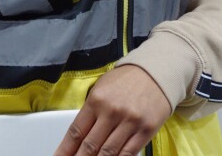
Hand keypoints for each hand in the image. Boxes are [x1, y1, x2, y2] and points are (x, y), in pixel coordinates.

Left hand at [52, 65, 171, 155]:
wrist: (155, 72)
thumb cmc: (126, 80)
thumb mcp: (102, 88)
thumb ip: (90, 111)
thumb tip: (78, 137)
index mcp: (96, 99)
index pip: (76, 131)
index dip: (65, 150)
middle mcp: (111, 111)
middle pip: (90, 146)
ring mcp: (129, 122)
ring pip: (108, 153)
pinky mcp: (145, 130)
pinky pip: (128, 153)